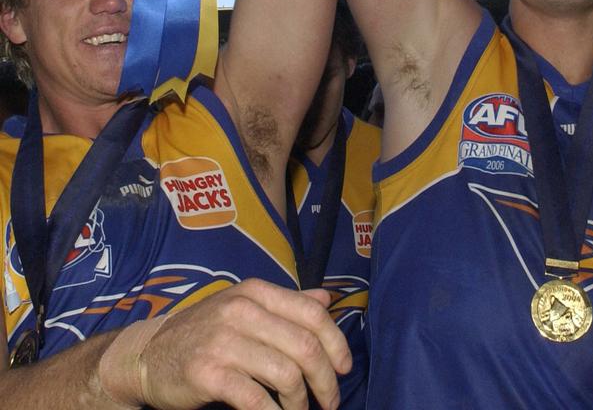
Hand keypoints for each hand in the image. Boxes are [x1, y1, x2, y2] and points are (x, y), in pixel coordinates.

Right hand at [140, 279, 350, 409]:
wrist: (149, 354)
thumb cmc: (205, 332)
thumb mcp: (244, 306)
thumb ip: (286, 304)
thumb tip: (327, 300)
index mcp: (255, 292)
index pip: (312, 313)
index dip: (337, 343)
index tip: (344, 368)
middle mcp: (241, 310)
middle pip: (305, 346)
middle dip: (326, 380)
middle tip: (330, 402)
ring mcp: (224, 341)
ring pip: (287, 374)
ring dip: (301, 402)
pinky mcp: (209, 373)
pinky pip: (257, 400)